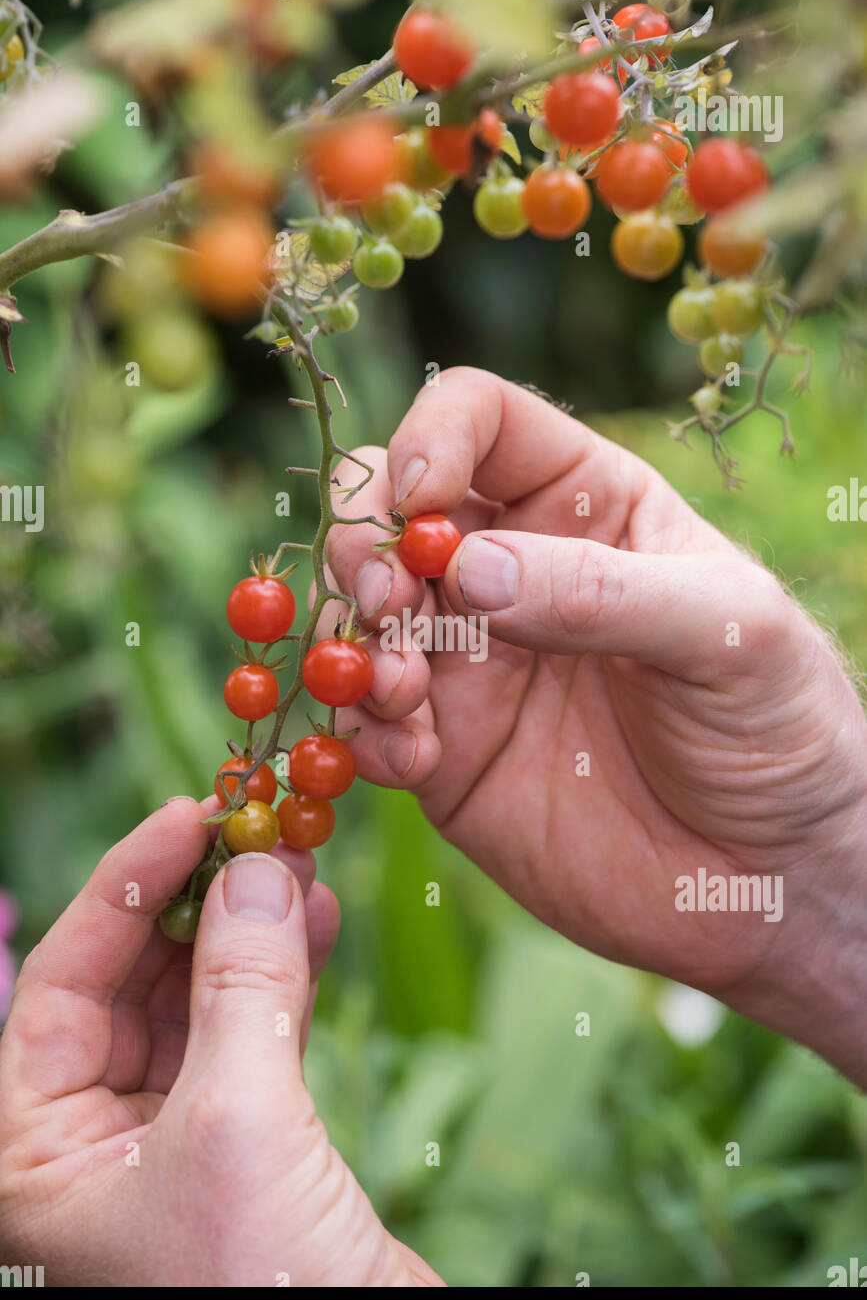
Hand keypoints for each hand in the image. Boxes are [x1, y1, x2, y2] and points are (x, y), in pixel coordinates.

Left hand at [0, 798, 440, 1286]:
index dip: (123, 888)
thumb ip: (240, 986)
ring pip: (199, 1001)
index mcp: (34, 1151)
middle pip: (132, 984)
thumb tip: (256, 867)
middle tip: (256, 827)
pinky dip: (286, 974)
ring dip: (248, 929)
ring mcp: (170, 1143)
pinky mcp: (247, 1146)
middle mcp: (89, 1144)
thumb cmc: (258, 1285)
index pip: (62, 982)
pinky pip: (252, 1034)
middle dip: (196, 901)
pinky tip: (317, 921)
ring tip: (297, 861)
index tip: (190, 815)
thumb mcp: (238, 1120)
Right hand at [323, 368, 866, 1086]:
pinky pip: (365, 725)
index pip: (479, 421)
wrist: (775, 879)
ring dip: (355, 643)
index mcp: (587, 504)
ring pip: (360, 615)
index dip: (432, 438)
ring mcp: (470, 664)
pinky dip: (363, 734)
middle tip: (392, 607)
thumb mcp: (728, 634)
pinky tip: (415, 760)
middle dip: (366, 545)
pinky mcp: (445, 754)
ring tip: (403, 696)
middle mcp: (512, 570)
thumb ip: (602, 591)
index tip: (420, 504)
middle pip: (388, 509)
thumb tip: (467, 568)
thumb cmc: (779, 729)